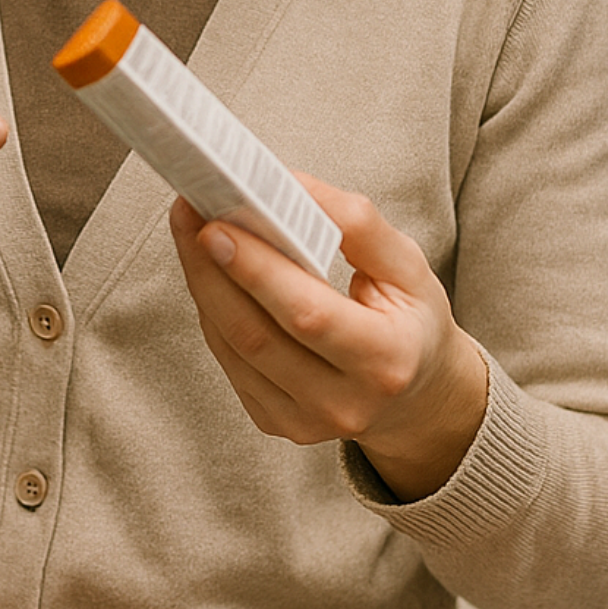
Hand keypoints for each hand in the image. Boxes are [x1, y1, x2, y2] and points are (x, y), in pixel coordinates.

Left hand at [169, 174, 487, 500]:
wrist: (418, 396)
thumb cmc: (410, 319)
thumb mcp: (407, 264)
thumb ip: (355, 223)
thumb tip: (286, 186)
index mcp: (387, 360)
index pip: (308, 314)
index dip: (257, 270)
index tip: (217, 224)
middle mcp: (344, 404)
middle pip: (256, 335)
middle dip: (212, 268)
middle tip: (189, 212)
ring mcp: (305, 421)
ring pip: (233, 348)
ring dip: (202, 283)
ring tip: (189, 229)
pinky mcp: (276, 422)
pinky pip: (229, 362)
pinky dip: (213, 310)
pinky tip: (209, 271)